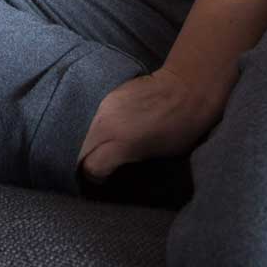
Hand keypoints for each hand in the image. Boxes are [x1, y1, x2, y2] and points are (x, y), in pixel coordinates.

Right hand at [77, 66, 224, 181]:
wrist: (187, 89)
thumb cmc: (181, 130)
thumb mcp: (156, 156)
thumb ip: (126, 162)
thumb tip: (111, 170)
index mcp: (120, 143)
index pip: (90, 167)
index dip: (95, 178)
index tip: (104, 178)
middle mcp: (105, 123)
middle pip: (79, 150)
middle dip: (84, 161)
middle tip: (97, 165)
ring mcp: (103, 105)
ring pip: (81, 131)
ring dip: (87, 143)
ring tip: (101, 146)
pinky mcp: (107, 95)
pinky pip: (92, 116)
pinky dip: (95, 127)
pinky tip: (108, 129)